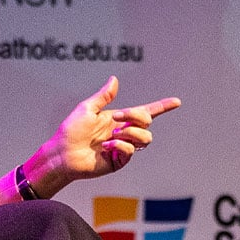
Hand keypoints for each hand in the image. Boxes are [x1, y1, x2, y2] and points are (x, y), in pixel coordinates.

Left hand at [29, 76, 180, 195]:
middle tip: (116, 117)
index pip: (144, 112)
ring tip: (112, 135)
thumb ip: (103, 96)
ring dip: (130, 133)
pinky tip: (105, 147)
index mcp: (117, 119)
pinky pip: (131, 151)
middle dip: (135, 116)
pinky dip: (119, 145)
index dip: (161, 107)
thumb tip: (114, 79)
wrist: (62, 154)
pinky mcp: (119, 160)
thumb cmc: (71, 131)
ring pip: (145, 138)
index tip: (177, 101)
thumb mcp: (86, 109)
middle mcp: (122, 132)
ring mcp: (122, 147)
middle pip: (147, 122)